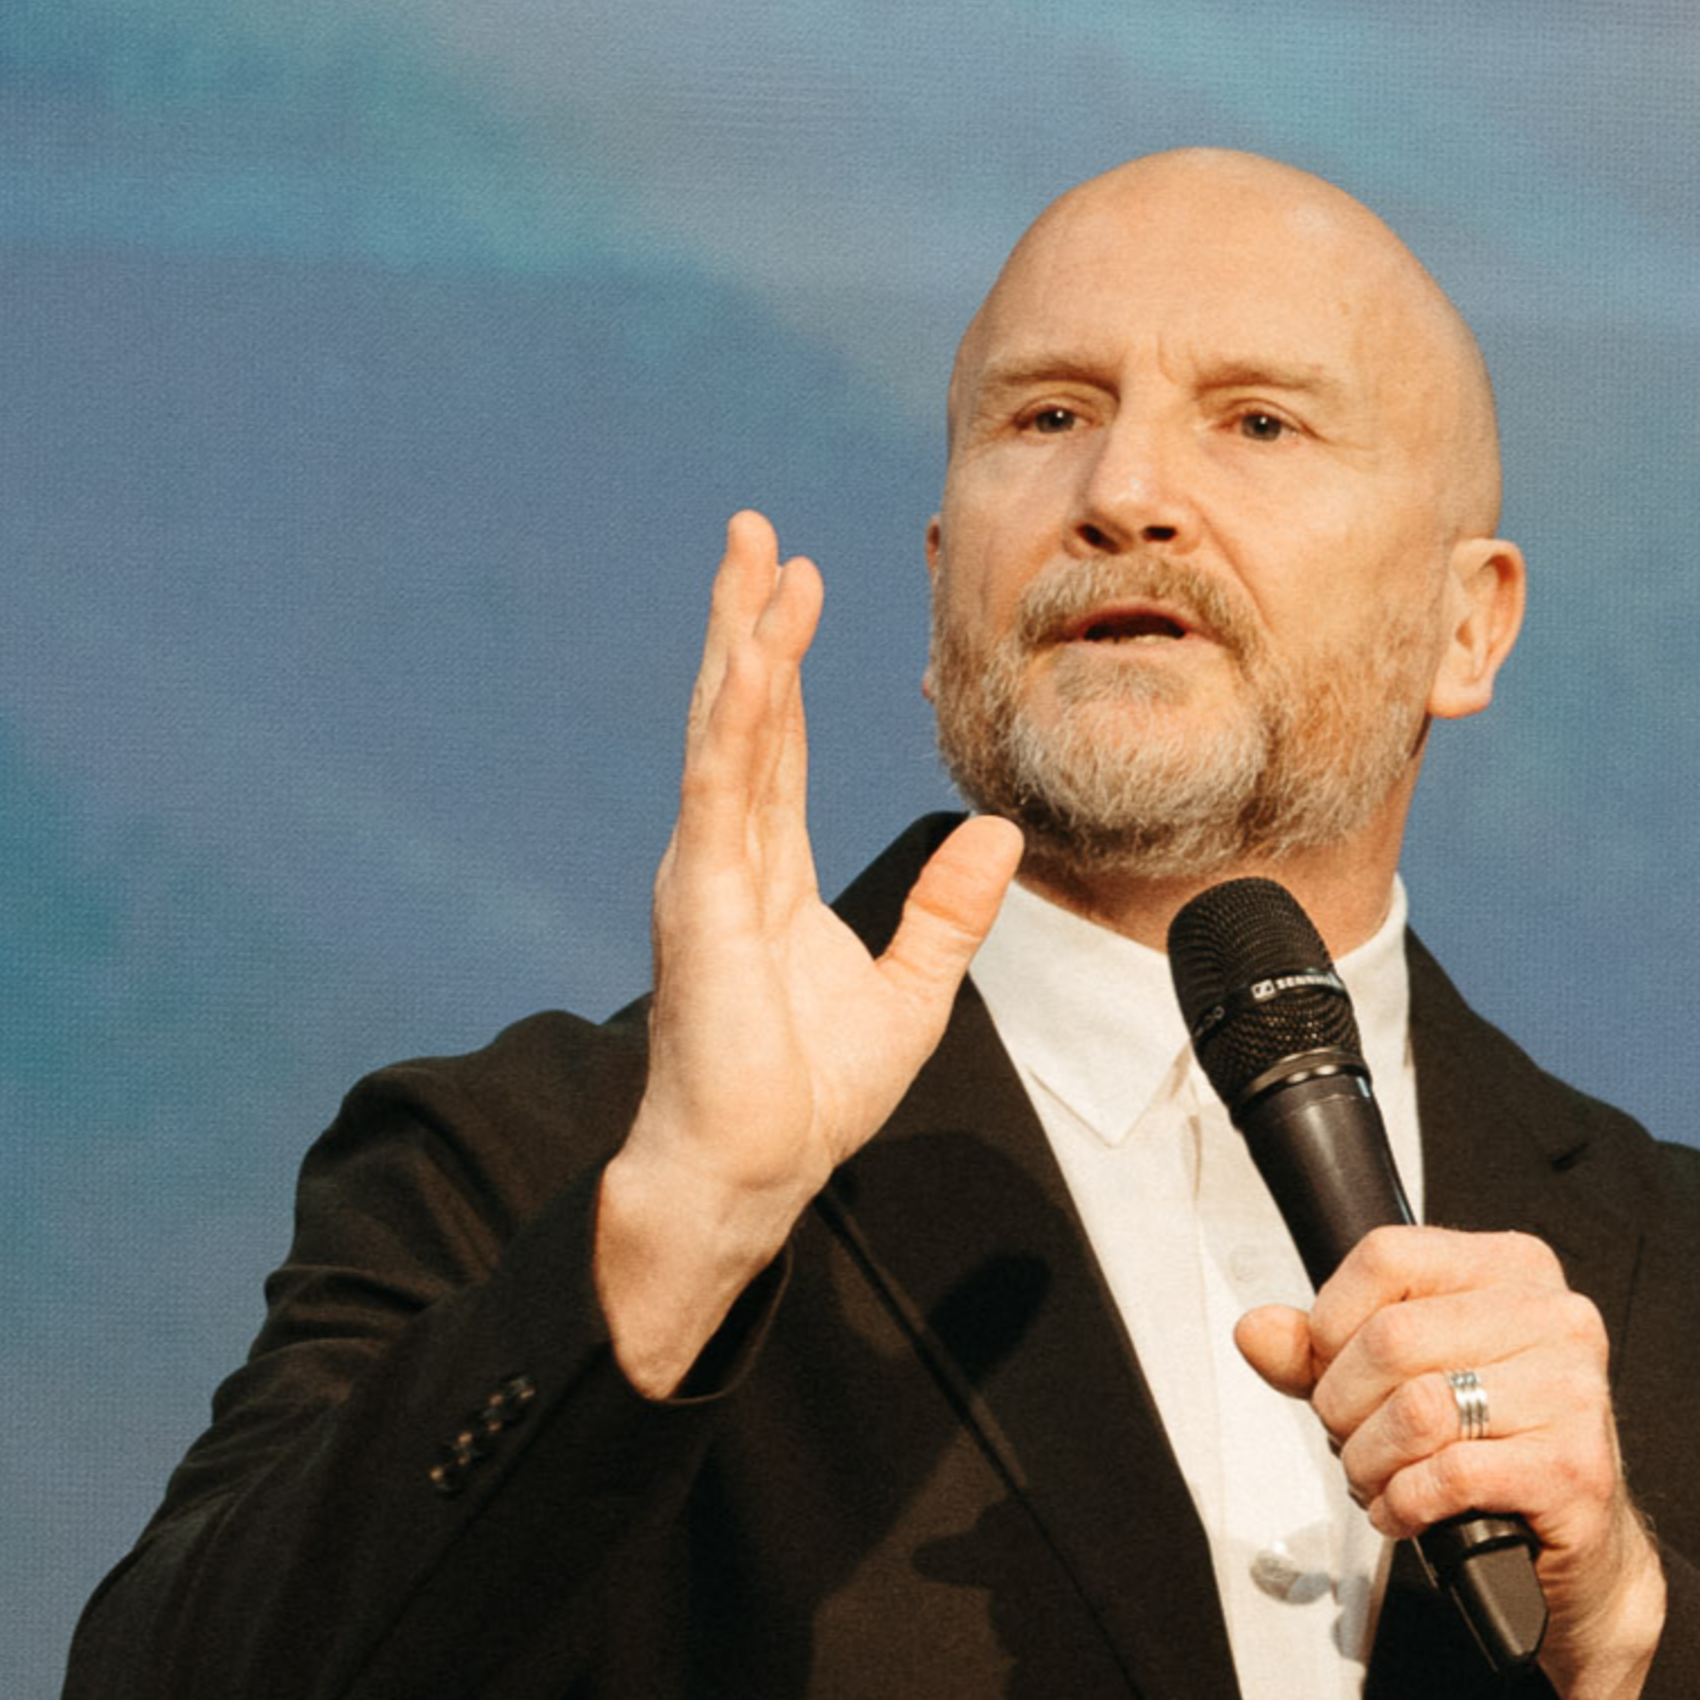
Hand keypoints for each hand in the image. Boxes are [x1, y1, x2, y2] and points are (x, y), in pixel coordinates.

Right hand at [598, 513, 1019, 1392]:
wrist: (754, 1171)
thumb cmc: (808, 1097)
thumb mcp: (912, 991)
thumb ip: (949, 910)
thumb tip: (999, 834)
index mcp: (768, 875)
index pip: (779, 745)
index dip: (788, 662)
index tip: (801, 581)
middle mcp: (727, 860)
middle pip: (740, 714)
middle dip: (746, 617)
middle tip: (753, 528)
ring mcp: (706, 877)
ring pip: (725, 733)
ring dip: (739, 641)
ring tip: (750, 558)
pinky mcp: (700, 906)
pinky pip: (721, 795)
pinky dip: (739, 723)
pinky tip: (754, 661)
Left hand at [1234, 1227, 1666, 1699]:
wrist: (1573, 1546)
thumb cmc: (1492, 1451)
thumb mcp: (1401, 1381)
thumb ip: (1323, 1352)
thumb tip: (1259, 1330)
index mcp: (1513, 1270)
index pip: (1387, 1257)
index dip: (1331, 1323)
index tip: (1333, 1369)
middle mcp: (1555, 1317)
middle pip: (1391, 1338)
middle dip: (1345, 1407)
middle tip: (1357, 1440)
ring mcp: (1571, 1391)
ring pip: (1416, 1410)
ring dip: (1371, 1462)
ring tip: (1382, 1478)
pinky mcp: (1571, 1467)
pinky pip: (1446, 1476)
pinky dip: (1402, 1505)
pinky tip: (1408, 1510)